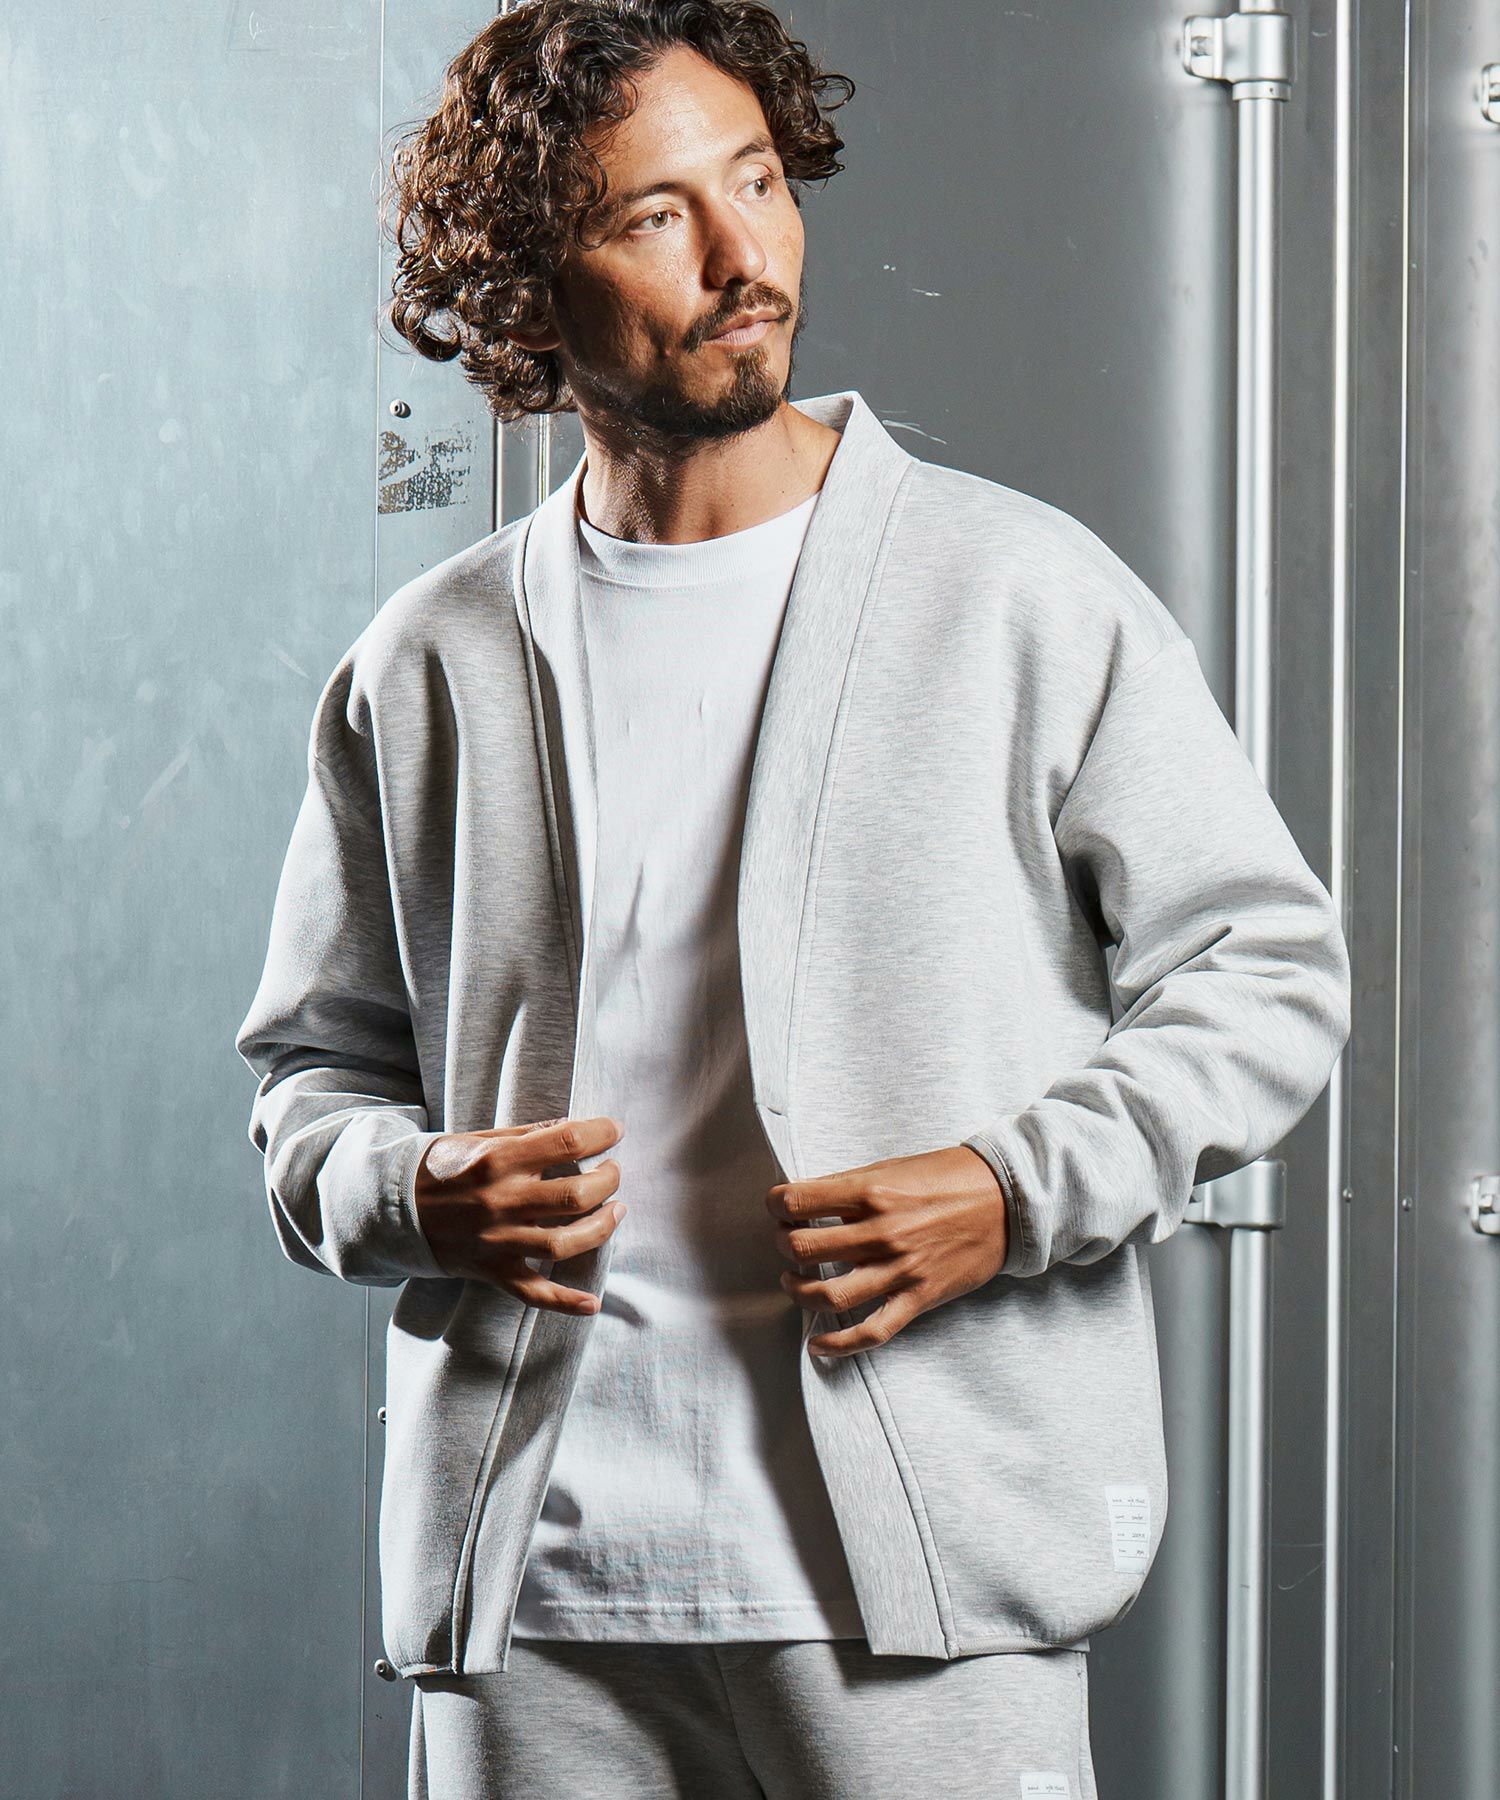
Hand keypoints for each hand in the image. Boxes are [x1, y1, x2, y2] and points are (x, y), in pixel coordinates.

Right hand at [414, 1115, 625, 1313]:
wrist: (391, 1206)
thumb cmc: (439, 1167)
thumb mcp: (478, 1139)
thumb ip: (525, 1135)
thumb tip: (569, 1127)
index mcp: (499, 1159)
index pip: (568, 1141)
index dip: (602, 1133)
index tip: (615, 1130)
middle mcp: (501, 1201)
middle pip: (575, 1195)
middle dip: (608, 1180)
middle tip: (614, 1171)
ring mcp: (497, 1240)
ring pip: (564, 1244)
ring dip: (602, 1228)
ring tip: (617, 1211)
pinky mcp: (491, 1270)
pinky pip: (533, 1292)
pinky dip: (565, 1302)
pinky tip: (593, 1303)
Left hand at [768, 1143, 1010, 1357]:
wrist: (1005, 1199)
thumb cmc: (947, 1177)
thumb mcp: (893, 1166)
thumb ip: (848, 1184)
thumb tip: (804, 1198)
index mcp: (871, 1191)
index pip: (798, 1201)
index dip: (776, 1204)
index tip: (778, 1207)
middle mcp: (881, 1231)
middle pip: (803, 1249)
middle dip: (782, 1245)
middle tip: (786, 1242)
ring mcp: (900, 1268)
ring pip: (828, 1294)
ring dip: (798, 1290)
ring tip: (794, 1282)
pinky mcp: (918, 1297)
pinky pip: (872, 1330)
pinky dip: (839, 1344)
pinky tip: (817, 1344)